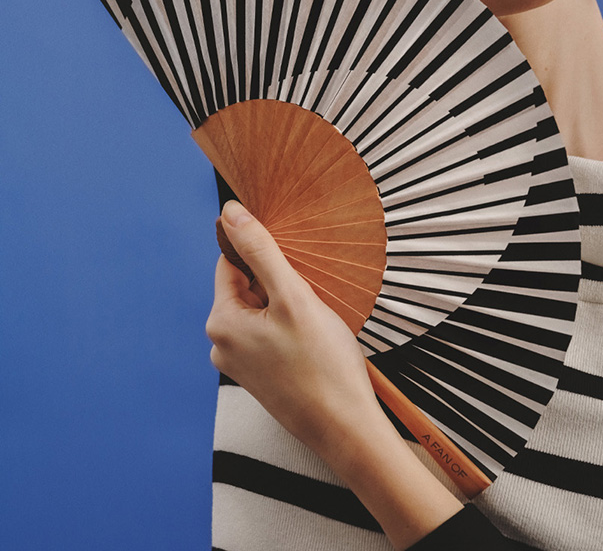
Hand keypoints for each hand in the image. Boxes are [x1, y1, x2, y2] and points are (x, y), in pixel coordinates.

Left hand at [206, 200, 378, 459]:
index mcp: (221, 322)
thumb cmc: (322, 363)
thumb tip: (231, 212)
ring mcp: (240, 363)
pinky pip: (269, 334)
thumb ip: (261, 251)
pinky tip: (312, 340)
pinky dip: (289, 327)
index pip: (231, 263)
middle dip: (278, 283)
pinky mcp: (260, 376)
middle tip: (309, 298)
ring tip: (314, 323)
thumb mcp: (293, 296)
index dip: (262, 255)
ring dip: (286, 305)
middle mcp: (222, 345)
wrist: (344, 426)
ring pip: (261, 310)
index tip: (293, 263)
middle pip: (246, 287)